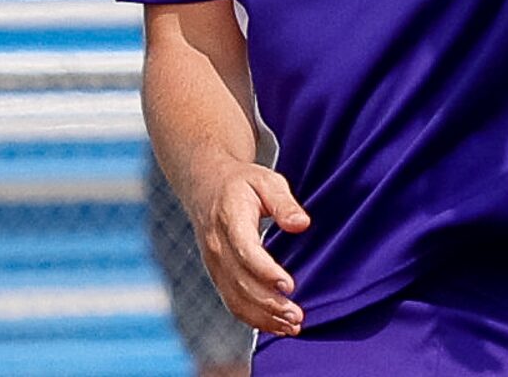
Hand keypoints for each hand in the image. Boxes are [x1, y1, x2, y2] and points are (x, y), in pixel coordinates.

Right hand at [186, 162, 310, 337]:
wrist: (206, 185)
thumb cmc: (243, 183)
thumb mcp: (266, 181)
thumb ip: (284, 203)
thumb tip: (302, 224)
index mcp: (229, 218)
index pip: (245, 250)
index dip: (266, 272)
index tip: (289, 286)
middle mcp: (216, 245)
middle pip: (240, 282)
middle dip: (269, 304)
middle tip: (297, 315)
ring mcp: (213, 263)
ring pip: (235, 298)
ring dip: (263, 318)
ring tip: (292, 326)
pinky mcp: (217, 275)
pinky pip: (232, 303)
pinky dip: (253, 319)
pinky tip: (276, 326)